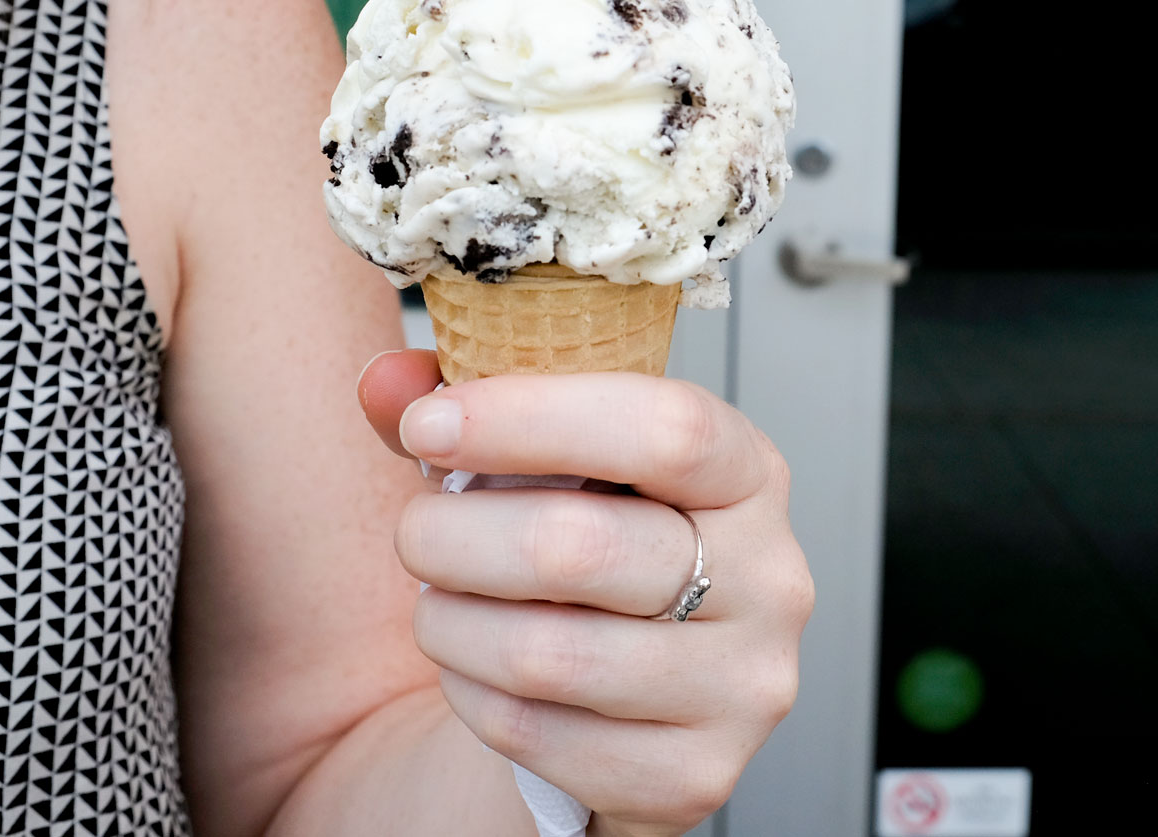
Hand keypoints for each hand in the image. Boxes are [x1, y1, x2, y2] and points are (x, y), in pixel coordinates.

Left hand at [359, 350, 815, 836]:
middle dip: (455, 533)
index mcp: (749, 472)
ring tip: (437, 601)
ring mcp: (742, 685)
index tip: (430, 421)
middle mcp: (771, 577)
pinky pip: (537, 734)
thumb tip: (386, 381)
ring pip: (545, 653)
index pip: (667, 429)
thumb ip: (468, 407)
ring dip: (449, 622)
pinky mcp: (694, 776)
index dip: (533, 417)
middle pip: (582, 546)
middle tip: (417, 530)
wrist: (631, 697)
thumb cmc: (593, 555)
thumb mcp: (549, 462)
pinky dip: (471, 696)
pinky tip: (472, 669)